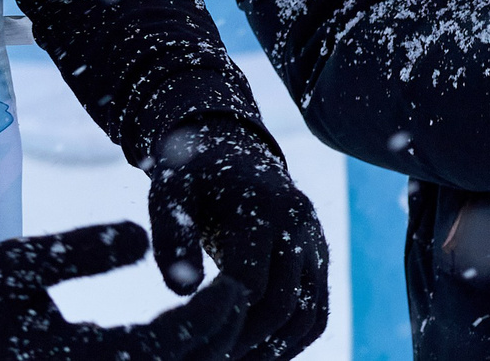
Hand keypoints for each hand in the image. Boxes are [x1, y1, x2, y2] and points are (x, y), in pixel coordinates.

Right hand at [0, 221, 248, 360]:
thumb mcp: (21, 263)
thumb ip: (82, 252)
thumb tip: (141, 236)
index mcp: (68, 360)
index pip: (161, 349)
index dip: (205, 319)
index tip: (232, 285)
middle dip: (216, 340)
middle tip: (240, 295)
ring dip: (201, 357)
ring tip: (226, 316)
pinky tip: (192, 341)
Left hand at [149, 119, 327, 360]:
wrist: (232, 149)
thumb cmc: (192, 175)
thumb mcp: (170, 194)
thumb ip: (173, 237)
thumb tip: (184, 292)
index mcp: (261, 205)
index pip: (252, 282)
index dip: (223, 318)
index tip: (195, 337)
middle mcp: (299, 222)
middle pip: (285, 305)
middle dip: (248, 342)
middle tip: (214, 360)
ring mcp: (315, 241)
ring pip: (310, 316)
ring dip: (276, 351)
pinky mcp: (319, 257)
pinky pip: (316, 311)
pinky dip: (293, 341)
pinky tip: (259, 354)